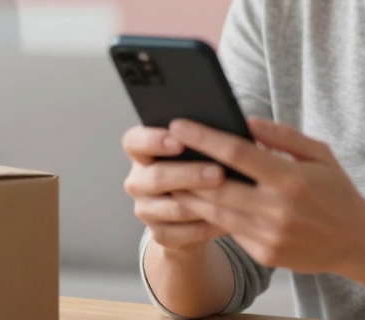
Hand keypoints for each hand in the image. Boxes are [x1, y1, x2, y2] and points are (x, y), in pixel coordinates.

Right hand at [121, 125, 228, 252]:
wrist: (191, 212)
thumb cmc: (196, 168)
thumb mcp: (194, 150)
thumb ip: (199, 139)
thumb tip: (224, 131)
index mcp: (140, 153)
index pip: (134, 142)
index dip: (153, 140)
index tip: (179, 140)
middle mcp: (137, 180)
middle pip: (156, 177)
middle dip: (190, 174)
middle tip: (218, 172)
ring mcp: (145, 209)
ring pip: (172, 207)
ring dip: (202, 203)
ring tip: (230, 196)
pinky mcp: (158, 234)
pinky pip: (183, 233)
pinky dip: (206, 226)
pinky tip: (228, 219)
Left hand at [168, 117, 364, 273]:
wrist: (356, 241)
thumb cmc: (335, 190)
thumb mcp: (318, 153)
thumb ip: (283, 135)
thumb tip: (246, 121)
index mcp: (290, 179)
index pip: (237, 154)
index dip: (204, 138)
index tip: (180, 124)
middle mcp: (277, 210)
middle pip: (217, 187)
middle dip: (185, 167)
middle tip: (163, 151)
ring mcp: (269, 236)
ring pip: (216, 212)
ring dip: (189, 194)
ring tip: (170, 175)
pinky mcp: (265, 254)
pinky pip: (229, 231)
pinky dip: (211, 215)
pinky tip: (197, 200)